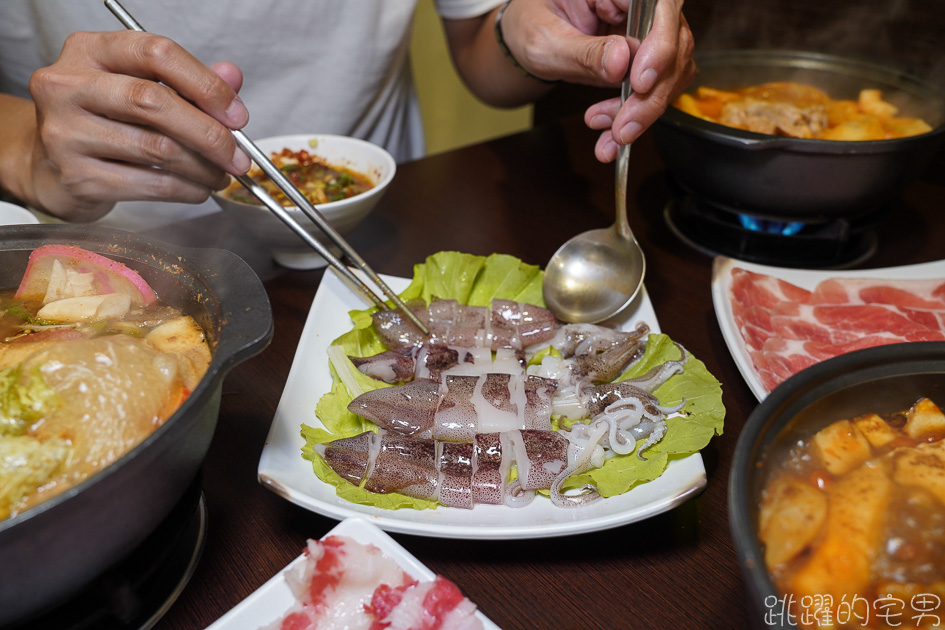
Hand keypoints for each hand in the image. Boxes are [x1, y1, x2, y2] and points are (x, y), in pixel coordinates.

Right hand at [24, 30, 249, 220]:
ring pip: (157, 149)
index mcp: (89, 51)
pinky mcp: (78, 177)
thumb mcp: (140, 87)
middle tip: (238, 156)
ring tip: (221, 174)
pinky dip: (187, 189)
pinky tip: (199, 189)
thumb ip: (188, 81)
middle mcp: (68, 86)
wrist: (49, 165)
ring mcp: (67, 133)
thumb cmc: (103, 120)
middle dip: (210, 133)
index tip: (237, 114)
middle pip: (154, 102)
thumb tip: (232, 78)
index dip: (205, 84)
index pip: (156, 53)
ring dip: (204, 167)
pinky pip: (151, 184)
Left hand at [498, 0, 694, 161]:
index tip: (639, 82)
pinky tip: (614, 134)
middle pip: (673, 42)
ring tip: (613, 135)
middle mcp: (640, 2)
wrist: (528, 38)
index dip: (660, 44)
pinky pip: (657, 87)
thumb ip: (583, 53)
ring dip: (644, 110)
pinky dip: (638, 116)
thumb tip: (622, 61)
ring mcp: (648, 30)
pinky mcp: (648, 57)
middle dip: (650, 93)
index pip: (659, 4)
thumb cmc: (531, 26)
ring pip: (671, 70)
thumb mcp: (545, 42)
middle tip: (624, 128)